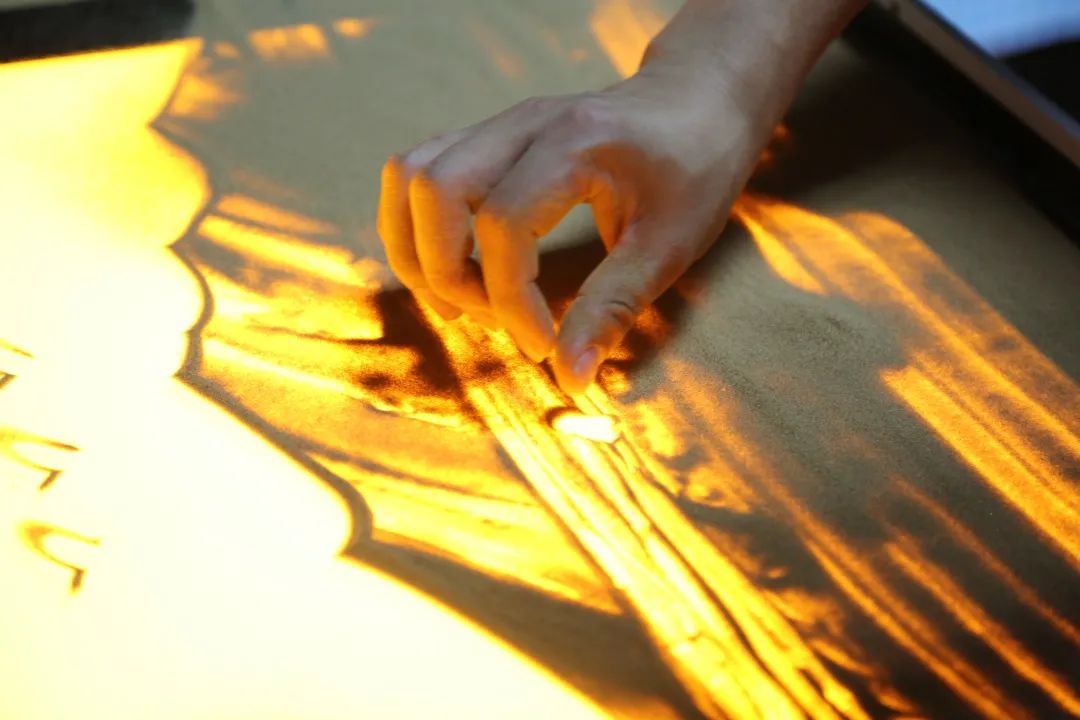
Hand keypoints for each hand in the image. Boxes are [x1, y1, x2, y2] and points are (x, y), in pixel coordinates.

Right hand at [378, 68, 762, 394]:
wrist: (701, 100)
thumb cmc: (697, 168)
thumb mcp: (669, 246)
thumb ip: (612, 309)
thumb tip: (570, 378)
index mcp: (574, 143)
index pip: (501, 227)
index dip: (511, 303)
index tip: (544, 347)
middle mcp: (524, 122)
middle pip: (432, 190)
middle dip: (445, 274)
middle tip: (493, 322)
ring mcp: (500, 123)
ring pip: (408, 173)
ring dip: (415, 247)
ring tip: (455, 302)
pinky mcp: (490, 136)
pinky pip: (419, 171)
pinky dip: (418, 225)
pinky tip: (453, 266)